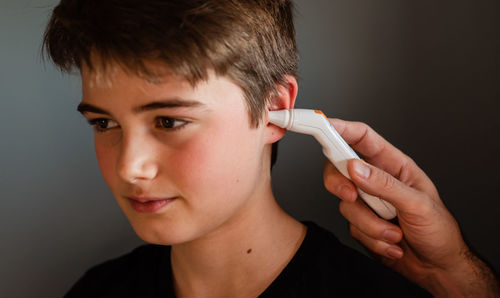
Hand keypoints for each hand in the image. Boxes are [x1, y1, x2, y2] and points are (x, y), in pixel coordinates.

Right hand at [323, 118, 499, 296]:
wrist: (437, 268)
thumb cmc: (439, 230)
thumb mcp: (418, 204)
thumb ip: (385, 185)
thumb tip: (355, 168)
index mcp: (393, 165)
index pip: (362, 138)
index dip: (340, 128)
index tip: (321, 125)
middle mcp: (376, 180)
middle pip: (340, 169)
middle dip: (340, 185)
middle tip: (352, 196)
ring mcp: (366, 203)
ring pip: (345, 204)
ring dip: (370, 224)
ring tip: (395, 233)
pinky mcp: (361, 224)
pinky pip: (351, 227)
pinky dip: (372, 239)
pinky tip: (392, 243)